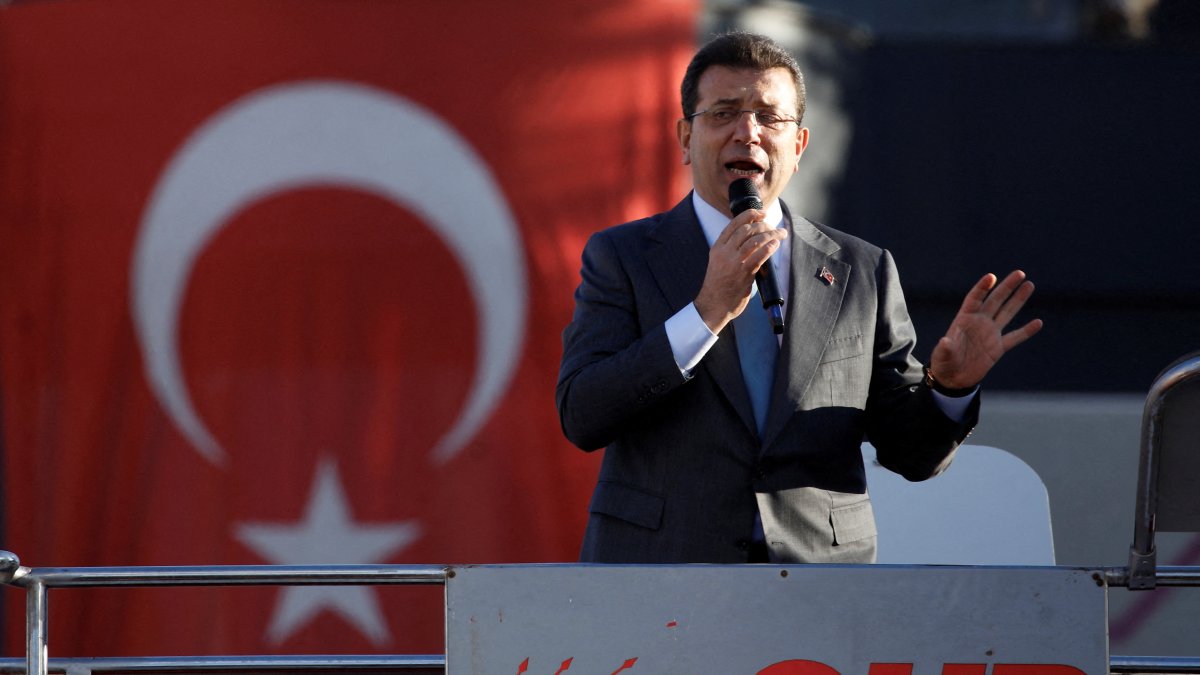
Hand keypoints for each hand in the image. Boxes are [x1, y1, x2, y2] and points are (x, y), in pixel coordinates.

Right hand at [693, 209, 787, 332]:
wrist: (713, 305)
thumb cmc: (719, 285)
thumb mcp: (719, 262)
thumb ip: (731, 251)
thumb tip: (753, 240)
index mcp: (717, 248)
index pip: (734, 224)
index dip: (750, 215)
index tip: (762, 213)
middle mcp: (725, 252)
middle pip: (747, 229)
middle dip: (764, 225)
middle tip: (774, 228)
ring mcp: (734, 262)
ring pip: (755, 240)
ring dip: (771, 234)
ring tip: (780, 234)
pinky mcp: (744, 273)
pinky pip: (760, 255)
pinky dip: (770, 247)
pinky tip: (776, 244)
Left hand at [929, 270, 1042, 389]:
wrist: (953, 379)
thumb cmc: (943, 363)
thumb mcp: (942, 356)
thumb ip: (945, 348)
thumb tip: (945, 341)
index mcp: (964, 319)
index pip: (974, 298)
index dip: (982, 288)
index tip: (992, 277)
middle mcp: (979, 322)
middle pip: (995, 300)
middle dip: (1007, 287)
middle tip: (1020, 273)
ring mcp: (990, 334)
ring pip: (1007, 313)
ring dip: (1018, 300)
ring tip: (1030, 285)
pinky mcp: (998, 348)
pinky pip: (1015, 337)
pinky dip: (1026, 331)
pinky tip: (1038, 322)